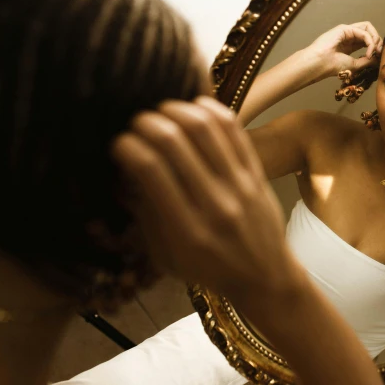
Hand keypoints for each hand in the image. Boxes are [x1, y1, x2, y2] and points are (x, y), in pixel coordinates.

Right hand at [110, 96, 294, 300]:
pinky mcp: (258, 174)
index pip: (151, 170)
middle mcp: (215, 204)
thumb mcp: (167, 256)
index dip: (127, 146)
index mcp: (186, 230)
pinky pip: (236, 131)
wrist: (266, 277)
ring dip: (177, 109)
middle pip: (174, 143)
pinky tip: (194, 106)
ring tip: (163, 110)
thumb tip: (123, 173)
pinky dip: (212, 110)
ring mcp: (240, 186)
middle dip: (146, 122)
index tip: (119, 143)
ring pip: (206, 129)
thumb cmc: (209, 269)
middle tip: (137, 122)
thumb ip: (146, 216)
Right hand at [306, 22, 382, 78]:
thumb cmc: (331, 66)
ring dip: (375, 39)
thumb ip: (366, 61)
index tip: (377, 58)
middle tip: (378, 53)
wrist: (318, 64)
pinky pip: (364, 32)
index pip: (368, 40)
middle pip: (370, 31)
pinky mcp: (344, 29)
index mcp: (350, 44)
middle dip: (378, 41)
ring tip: (374, 51)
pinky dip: (370, 42)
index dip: (376, 47)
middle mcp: (349, 36)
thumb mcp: (354, 65)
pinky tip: (368, 52)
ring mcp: (346, 31)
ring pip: (368, 27)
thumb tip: (378, 58)